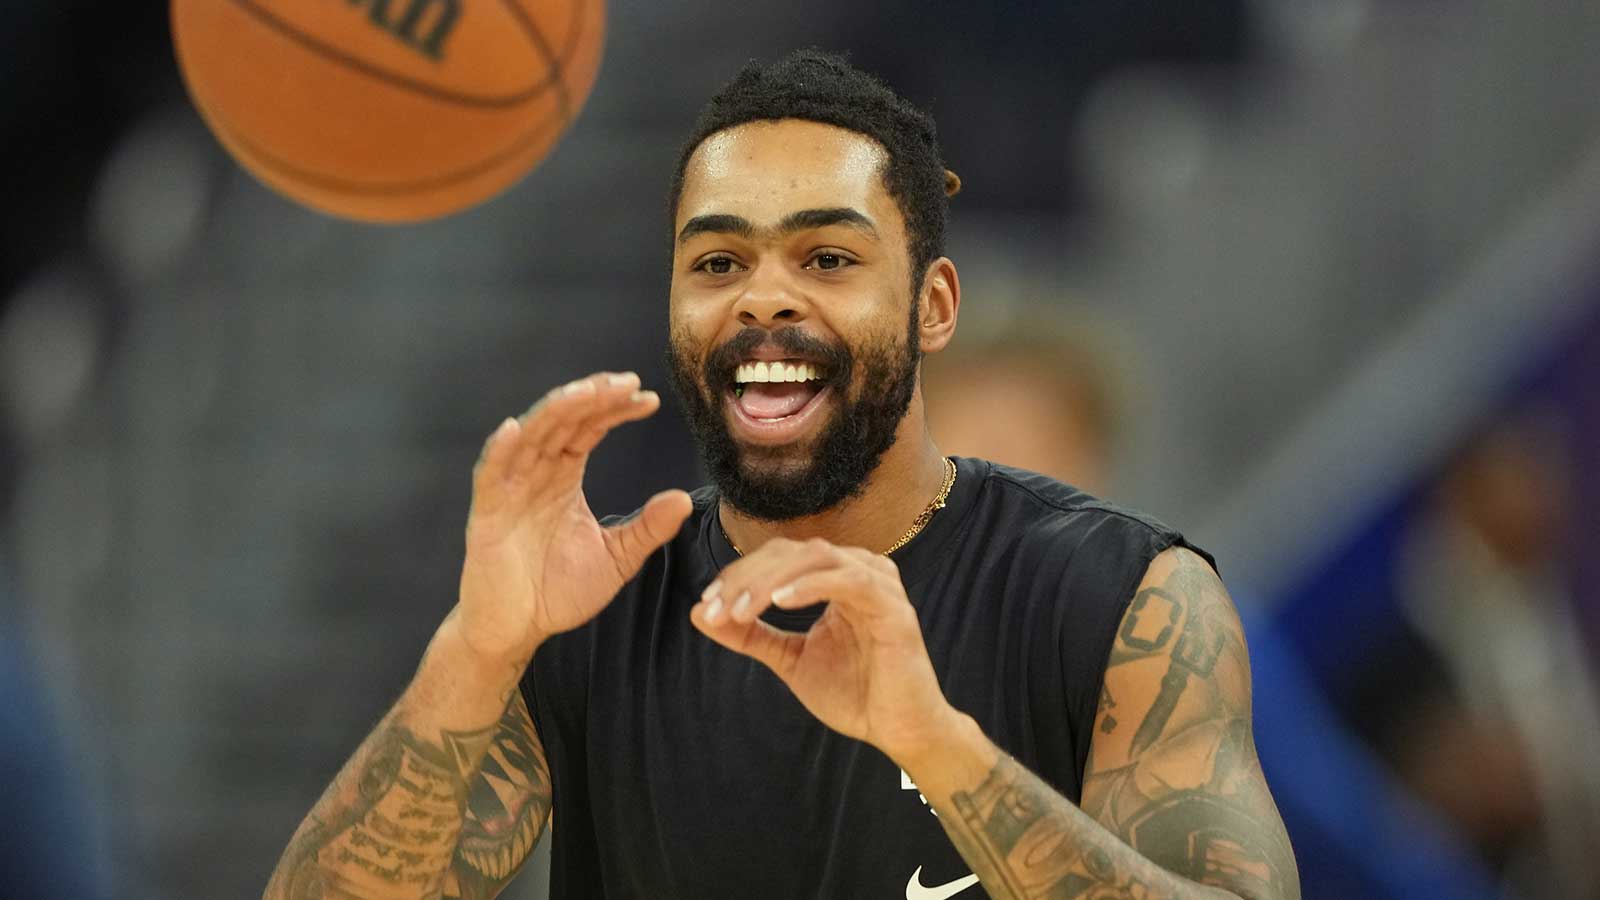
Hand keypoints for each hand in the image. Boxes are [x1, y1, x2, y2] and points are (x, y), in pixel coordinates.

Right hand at [453, 372, 692, 665]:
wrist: (518, 629)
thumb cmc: (558, 590)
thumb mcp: (617, 557)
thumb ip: (648, 528)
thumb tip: (683, 499)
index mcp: (563, 476)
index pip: (590, 429)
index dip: (616, 410)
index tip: (649, 399)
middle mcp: (536, 473)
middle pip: (562, 421)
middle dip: (593, 398)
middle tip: (626, 381)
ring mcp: (509, 489)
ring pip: (530, 436)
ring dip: (555, 411)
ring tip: (585, 392)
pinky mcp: (486, 513)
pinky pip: (490, 475)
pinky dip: (500, 449)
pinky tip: (515, 428)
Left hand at [689, 538, 957, 762]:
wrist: (897, 729)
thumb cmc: (854, 692)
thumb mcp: (790, 658)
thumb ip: (750, 634)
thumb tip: (698, 613)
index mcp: (837, 576)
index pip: (779, 557)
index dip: (739, 574)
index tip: (707, 603)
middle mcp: (860, 570)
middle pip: (793, 551)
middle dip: (747, 578)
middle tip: (716, 609)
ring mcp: (880, 585)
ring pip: (816, 557)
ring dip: (771, 581)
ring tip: (740, 610)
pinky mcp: (894, 608)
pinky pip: (849, 581)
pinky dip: (811, 585)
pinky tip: (781, 601)